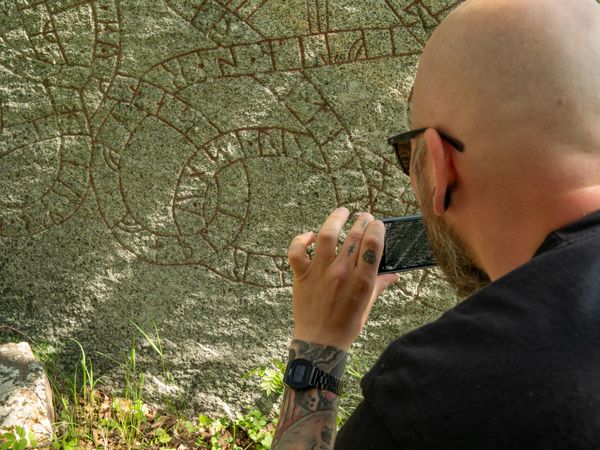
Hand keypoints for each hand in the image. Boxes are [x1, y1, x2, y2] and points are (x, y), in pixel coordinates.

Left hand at [287, 208, 398, 350]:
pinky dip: (302, 239)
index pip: (373, 243)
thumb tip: (394, 275)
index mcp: (362, 280)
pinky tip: (311, 235)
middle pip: (354, 235)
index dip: (376, 228)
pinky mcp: (301, 276)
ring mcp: (320, 272)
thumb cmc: (346, 326)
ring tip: (342, 211)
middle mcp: (341, 273)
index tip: (377, 224)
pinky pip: (297, 251)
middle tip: (364, 216)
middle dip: (362, 220)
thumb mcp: (367, 305)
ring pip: (327, 235)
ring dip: (336, 219)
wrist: (319, 344)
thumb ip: (379, 285)